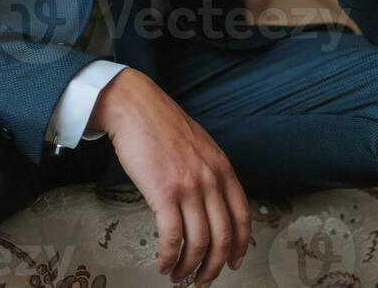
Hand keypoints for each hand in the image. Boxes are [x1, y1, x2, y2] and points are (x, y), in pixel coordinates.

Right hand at [90, 68, 250, 285]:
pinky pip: (172, 238)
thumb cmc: (161, 123)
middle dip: (213, 266)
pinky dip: (168, 257)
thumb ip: (209, 170)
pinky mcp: (163, 193)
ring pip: (198, 243)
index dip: (240, 245)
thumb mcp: (199, 144)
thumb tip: (211, 202)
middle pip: (222, 236)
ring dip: (189, 268)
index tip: (233, 261)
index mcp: (222, 166)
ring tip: (178, 275)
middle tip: (202, 280)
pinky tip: (162, 262)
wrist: (135, 106)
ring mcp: (188, 186)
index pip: (242, 215)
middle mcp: (210, 178)